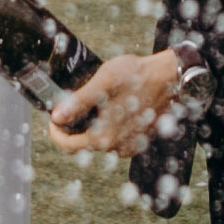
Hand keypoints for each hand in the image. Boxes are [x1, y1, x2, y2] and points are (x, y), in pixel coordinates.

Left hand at [48, 49, 181, 158]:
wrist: (170, 77)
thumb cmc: (137, 76)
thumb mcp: (103, 82)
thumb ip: (78, 101)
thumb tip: (56, 116)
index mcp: (104, 137)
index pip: (68, 145)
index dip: (56, 132)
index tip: (53, 117)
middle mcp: (117, 147)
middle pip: (83, 143)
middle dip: (73, 126)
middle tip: (71, 105)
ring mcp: (130, 146)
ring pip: (99, 140)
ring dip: (91, 125)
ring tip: (94, 102)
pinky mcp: (139, 140)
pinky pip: (115, 138)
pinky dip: (107, 126)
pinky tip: (111, 107)